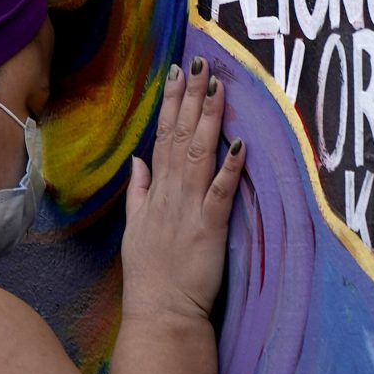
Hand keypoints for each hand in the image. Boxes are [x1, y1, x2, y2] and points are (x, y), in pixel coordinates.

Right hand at [122, 54, 243, 325]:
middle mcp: (170, 192)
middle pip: (180, 136)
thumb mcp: (134, 228)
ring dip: (209, 119)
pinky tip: (239, 143)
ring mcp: (189, 207)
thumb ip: (138, 192)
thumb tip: (138, 161)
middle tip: (199, 62)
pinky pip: (221, 192)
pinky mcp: (209, 227)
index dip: (171, 104)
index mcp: (154, 191)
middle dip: (191, 97)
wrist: (160, 311)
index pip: (163, 137)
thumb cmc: (149, 273)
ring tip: (217, 86)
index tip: (176, 74)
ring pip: (199, 154)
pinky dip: (230, 167)